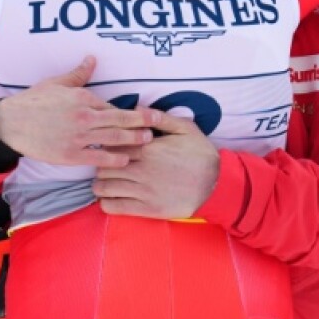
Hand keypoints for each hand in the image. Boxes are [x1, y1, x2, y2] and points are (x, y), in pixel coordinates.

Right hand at [0, 57, 158, 167]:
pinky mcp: (71, 154)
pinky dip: (114, 158)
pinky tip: (126, 159)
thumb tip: (92, 59)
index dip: (129, 110)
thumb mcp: (56, 83)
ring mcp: (79, 137)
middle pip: (120, 120)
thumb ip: (78, 74)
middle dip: (142, 121)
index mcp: (82, 97)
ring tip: (149, 140)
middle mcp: (84, 117)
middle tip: (158, 122)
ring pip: (113, 138)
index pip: (112, 105)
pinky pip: (98, 158)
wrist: (12, 123)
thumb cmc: (34, 101)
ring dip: (134, 139)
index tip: (144, 113)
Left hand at [92, 111, 219, 218]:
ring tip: (107, 182)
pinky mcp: (147, 210)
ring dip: (101, 184)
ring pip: (104, 187)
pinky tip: (111, 198)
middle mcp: (141, 170)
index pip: (112, 146)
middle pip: (103, 167)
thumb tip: (136, 108)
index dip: (107, 147)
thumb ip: (160, 117)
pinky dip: (106, 202)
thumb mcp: (185, 128)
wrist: (217, 185)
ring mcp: (142, 191)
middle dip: (101, 165)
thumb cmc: (200, 154)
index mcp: (147, 149)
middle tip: (106, 165)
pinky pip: (114, 207)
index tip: (109, 148)